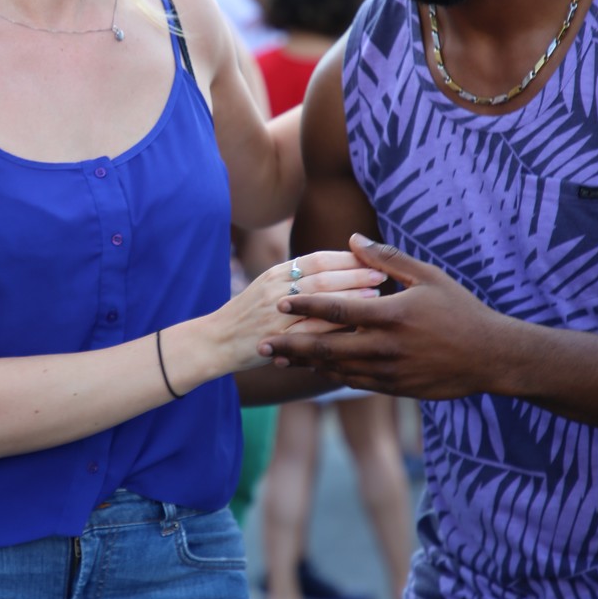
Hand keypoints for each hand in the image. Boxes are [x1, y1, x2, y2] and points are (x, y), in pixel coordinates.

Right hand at [219, 248, 386, 373]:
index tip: (371, 258)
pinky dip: (335, 324)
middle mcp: (276, 288)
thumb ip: (296, 277)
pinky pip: (310, 328)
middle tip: (382, 274)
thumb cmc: (247, 315)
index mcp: (275, 273)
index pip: (317, 259)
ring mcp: (275, 313)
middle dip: (355, 273)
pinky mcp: (277, 337)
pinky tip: (355, 324)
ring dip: (351, 296)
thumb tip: (335, 268)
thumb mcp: (267, 287)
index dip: (346, 258)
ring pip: (319, 300)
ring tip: (376, 294)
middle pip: (323, 276)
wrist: (215, 341)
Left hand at [259, 233, 508, 398]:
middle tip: (260, 343)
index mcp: (390, 314)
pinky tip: (315, 370)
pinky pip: (355, 383)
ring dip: (305, 364)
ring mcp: (389, 371)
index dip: (303, 305)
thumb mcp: (428, 277)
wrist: (490, 357)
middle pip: (325, 346)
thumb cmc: (460, 310)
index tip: (278, 302)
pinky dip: (331, 375)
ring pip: (336, 369)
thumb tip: (352, 240)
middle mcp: (385, 346)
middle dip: (289, 345)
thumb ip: (386, 259)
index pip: (336, 308)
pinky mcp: (395, 388)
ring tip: (278, 359)